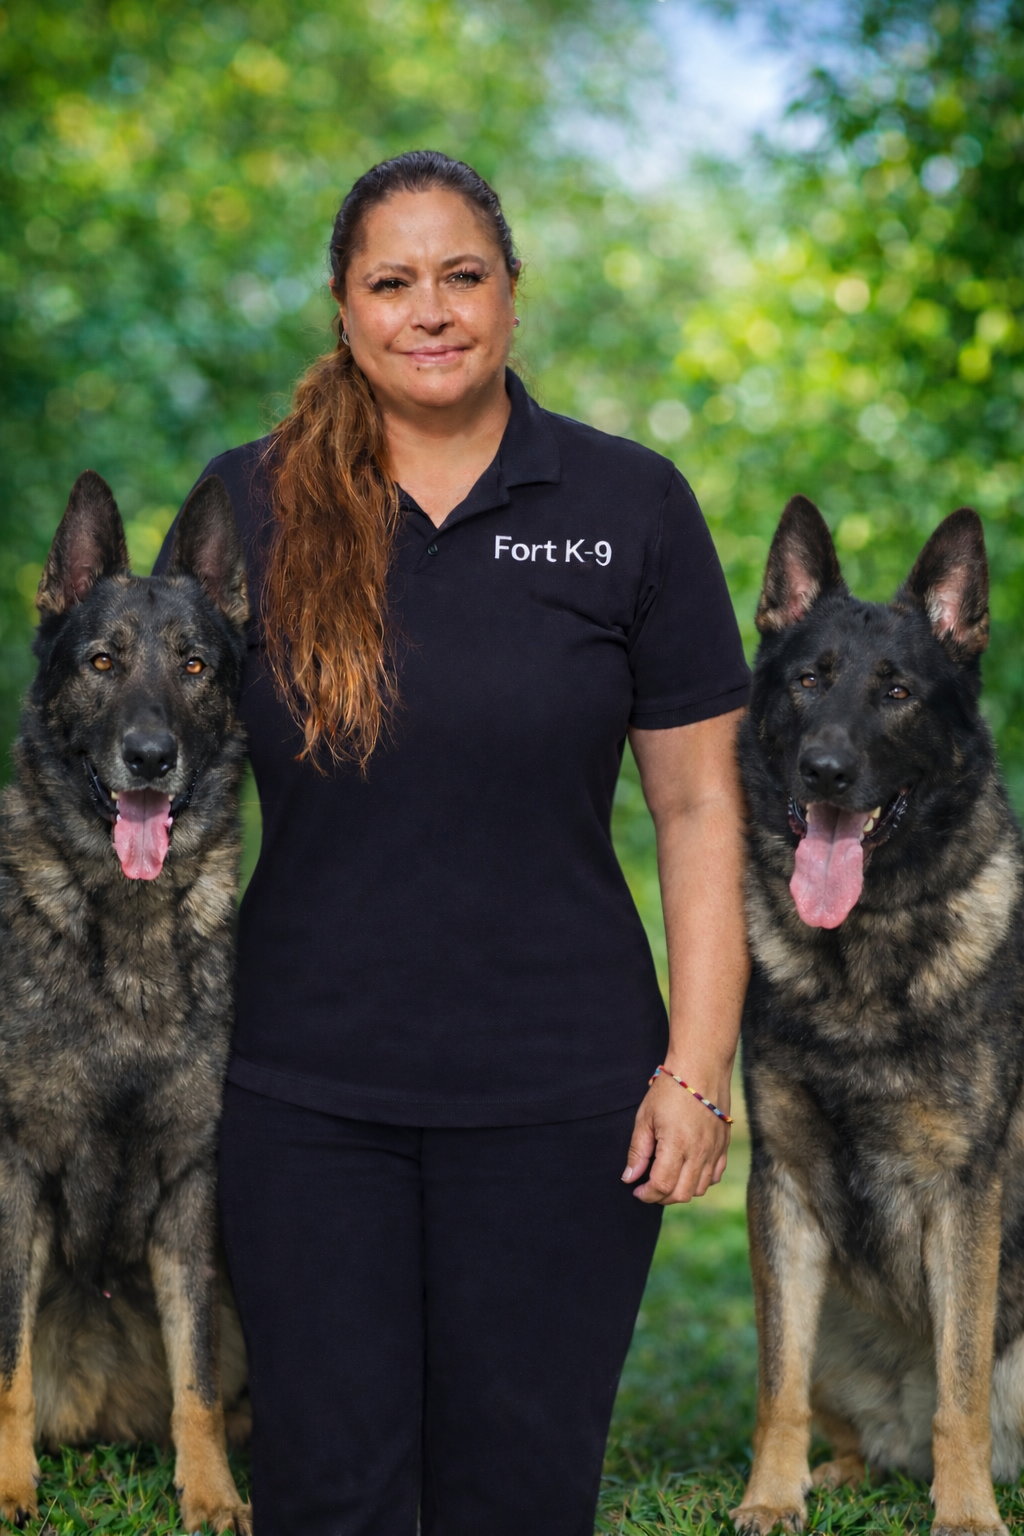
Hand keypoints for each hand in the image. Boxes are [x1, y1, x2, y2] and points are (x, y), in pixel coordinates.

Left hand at [621, 1070, 730, 1203]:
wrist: (701, 1067)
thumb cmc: (669, 1089)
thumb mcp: (645, 1117)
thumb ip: (638, 1151)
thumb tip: (629, 1177)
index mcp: (676, 1145)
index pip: (662, 1186)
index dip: (647, 1194)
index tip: (636, 1190)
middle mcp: (699, 1152)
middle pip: (682, 1194)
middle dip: (661, 1197)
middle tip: (648, 1188)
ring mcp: (715, 1150)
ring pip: (700, 1189)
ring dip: (681, 1191)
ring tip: (666, 1179)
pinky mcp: (724, 1145)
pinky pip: (715, 1176)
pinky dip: (701, 1181)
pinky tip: (687, 1171)